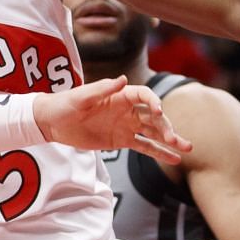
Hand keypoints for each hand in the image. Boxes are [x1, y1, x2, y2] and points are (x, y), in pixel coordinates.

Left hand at [35, 77, 192, 160]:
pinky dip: (158, 152)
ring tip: (186, 149)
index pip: (144, 95)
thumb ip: (102, 89)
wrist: (52, 122)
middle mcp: (128, 110)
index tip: (158, 112)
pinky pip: (144, 147)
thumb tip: (123, 79)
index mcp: (120, 95)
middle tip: (173, 139)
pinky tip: (174, 159)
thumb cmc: (65, 104)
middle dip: (165, 127)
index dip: (153, 102)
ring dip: (169, 140)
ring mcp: (127, 126)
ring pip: (153, 132)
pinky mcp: (122, 141)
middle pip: (153, 117)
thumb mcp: (81, 97)